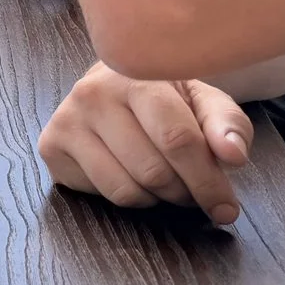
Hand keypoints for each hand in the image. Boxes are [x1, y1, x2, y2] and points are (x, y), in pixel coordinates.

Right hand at [38, 63, 253, 225]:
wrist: (116, 81)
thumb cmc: (168, 95)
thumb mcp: (205, 101)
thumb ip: (227, 125)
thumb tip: (234, 156)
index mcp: (136, 76)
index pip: (177, 140)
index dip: (208, 181)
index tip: (226, 208)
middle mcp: (92, 94)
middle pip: (153, 172)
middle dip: (184, 192)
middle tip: (194, 190)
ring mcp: (66, 120)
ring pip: (126, 191)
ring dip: (156, 198)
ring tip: (165, 180)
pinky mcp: (50, 147)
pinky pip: (101, 195)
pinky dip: (127, 196)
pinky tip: (131, 173)